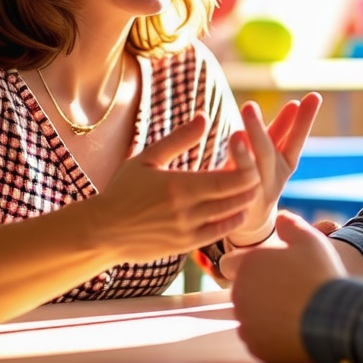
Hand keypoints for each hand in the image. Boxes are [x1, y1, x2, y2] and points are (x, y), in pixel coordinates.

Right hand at [97, 114, 260, 261]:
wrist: (102, 231)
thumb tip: (204, 116)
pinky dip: (231, 222)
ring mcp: (186, 231)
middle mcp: (186, 210)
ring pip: (229, 218)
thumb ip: (179, 139)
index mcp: (179, 185)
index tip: (253, 160)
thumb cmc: (123, 190)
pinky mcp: (184, 246)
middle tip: (260, 173)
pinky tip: (237, 211)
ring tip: (252, 189)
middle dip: (251, 186)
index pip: (227, 180)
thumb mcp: (148, 159)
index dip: (247, 172)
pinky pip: (217, 235)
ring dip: (244, 204)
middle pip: (234, 199)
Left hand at [225, 93, 321, 245]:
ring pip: (249, 172)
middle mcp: (273, 178)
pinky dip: (229, 173)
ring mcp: (255, 193)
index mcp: (285, 165)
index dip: (303, 121)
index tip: (314, 96)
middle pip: (267, 153)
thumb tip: (295, 103)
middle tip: (249, 106)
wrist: (249, 223)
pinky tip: (222, 157)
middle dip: (258, 130)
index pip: (295, 140)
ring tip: (235, 134)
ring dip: (241, 153)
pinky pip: (231, 188)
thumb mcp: (272, 154)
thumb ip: (280, 132)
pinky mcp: (236, 206)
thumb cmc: (260, 177)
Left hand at [230, 211, 346, 362]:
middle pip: (242, 291)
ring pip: (249, 315)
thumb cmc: (319, 275)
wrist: (333, 319)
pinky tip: (293, 328)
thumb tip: (280, 218)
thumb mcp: (309, 240)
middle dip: (259, 290)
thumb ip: (289, 225)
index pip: (229, 264)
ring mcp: (245, 323)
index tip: (266, 269)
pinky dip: (271, 335)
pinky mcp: (255, 346)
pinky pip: (259, 338)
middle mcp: (239, 294)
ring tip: (294, 309)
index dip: (246, 265)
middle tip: (288, 289)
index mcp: (247, 265)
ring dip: (265, 313)